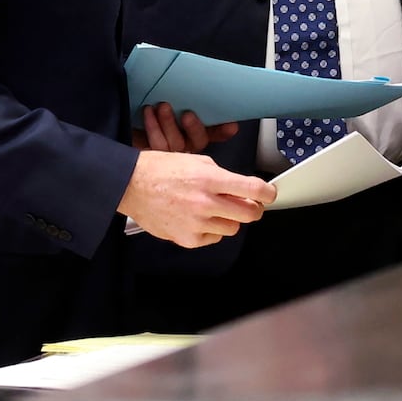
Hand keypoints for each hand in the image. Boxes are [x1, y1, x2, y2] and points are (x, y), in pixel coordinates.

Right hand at [118, 150, 275, 248]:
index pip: (253, 189)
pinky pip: (214, 237)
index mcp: (210, 179)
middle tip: (249, 203)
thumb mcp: (197, 161)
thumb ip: (222, 176)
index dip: (268, 192)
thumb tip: (243, 188)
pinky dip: (212, 229)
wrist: (132, 185)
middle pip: (250, 214)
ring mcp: (197, 223)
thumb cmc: (161, 169)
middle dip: (254, 208)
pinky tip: (199, 218)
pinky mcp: (188, 239)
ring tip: (214, 208)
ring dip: (230, 218)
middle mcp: (206, 203)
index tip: (270, 193)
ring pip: (233, 228)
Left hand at [133, 102, 238, 152]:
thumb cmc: (149, 110)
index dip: (223, 131)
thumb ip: (183, 95)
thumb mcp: (169, 100)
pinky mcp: (153, 156)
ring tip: (163, 107)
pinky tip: (149, 112)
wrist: (125, 122)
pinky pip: (156, 144)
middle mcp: (184, 146)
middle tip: (187, 114)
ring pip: (176, 144)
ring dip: (169, 124)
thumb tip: (195, 75)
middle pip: (197, 141)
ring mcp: (169, 154)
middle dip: (194, 128)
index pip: (214, 133)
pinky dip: (153, 126)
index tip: (231, 125)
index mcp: (193, 134)